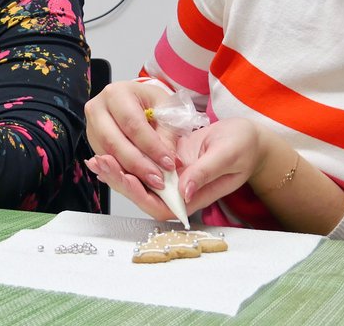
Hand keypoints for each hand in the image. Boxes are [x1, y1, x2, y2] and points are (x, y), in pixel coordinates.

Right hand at [85, 79, 180, 192]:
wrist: (137, 102)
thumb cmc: (152, 103)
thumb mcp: (166, 109)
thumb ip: (167, 134)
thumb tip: (169, 161)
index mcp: (116, 93)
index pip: (132, 124)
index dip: (151, 146)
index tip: (168, 163)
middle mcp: (97, 109)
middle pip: (114, 142)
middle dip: (138, 164)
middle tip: (158, 179)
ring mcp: (91, 127)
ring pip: (107, 155)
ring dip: (130, 173)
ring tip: (151, 182)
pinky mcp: (92, 142)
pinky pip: (105, 162)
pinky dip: (123, 173)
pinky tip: (138, 180)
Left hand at [85, 119, 266, 220]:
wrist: (245, 137)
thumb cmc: (242, 147)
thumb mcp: (228, 155)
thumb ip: (206, 172)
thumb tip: (184, 190)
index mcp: (193, 197)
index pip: (161, 206)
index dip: (142, 195)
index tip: (128, 176)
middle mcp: (178, 193)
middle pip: (143, 196)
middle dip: (121, 181)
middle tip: (103, 162)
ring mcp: (170, 180)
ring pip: (138, 182)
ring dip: (117, 171)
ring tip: (97, 159)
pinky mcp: (164, 165)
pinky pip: (140, 167)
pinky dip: (122, 160)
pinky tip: (104, 152)